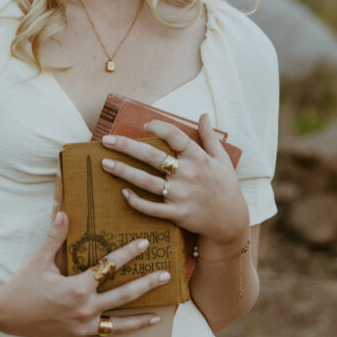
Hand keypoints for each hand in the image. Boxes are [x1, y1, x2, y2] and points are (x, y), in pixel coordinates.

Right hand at [0, 211, 170, 336]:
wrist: (3, 314)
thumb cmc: (22, 285)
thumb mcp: (38, 260)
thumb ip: (54, 236)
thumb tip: (64, 211)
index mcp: (77, 288)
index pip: (110, 267)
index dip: (129, 254)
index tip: (145, 244)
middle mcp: (84, 310)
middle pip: (124, 297)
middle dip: (147, 285)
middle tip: (166, 277)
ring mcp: (81, 328)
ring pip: (119, 327)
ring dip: (140, 321)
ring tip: (158, 317)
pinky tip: (121, 336)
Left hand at [100, 113, 248, 246]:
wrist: (231, 222)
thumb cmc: (226, 187)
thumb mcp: (222, 159)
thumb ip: (209, 137)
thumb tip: (204, 115)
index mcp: (198, 158)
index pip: (175, 136)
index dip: (158, 127)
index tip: (144, 125)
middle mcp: (188, 174)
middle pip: (152, 156)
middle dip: (126, 146)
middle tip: (106, 140)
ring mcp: (181, 195)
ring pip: (146, 181)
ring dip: (124, 171)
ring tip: (105, 163)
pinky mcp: (177, 214)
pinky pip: (152, 208)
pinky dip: (136, 201)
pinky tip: (123, 192)